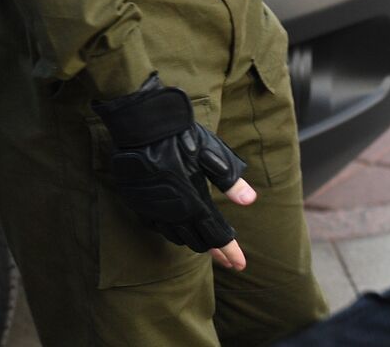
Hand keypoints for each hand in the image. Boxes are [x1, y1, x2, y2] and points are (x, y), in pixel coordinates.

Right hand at [92, 74, 256, 270]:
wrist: (141, 125)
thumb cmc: (181, 135)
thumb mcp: (211, 153)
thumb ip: (229, 180)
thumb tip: (250, 200)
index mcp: (193, 201)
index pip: (215, 234)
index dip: (229, 250)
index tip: (241, 264)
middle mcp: (172, 211)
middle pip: (197, 240)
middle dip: (216, 251)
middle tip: (230, 259)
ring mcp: (153, 208)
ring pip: (177, 236)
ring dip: (194, 243)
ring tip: (209, 247)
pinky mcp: (140, 202)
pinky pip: (158, 227)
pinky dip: (173, 232)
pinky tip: (179, 230)